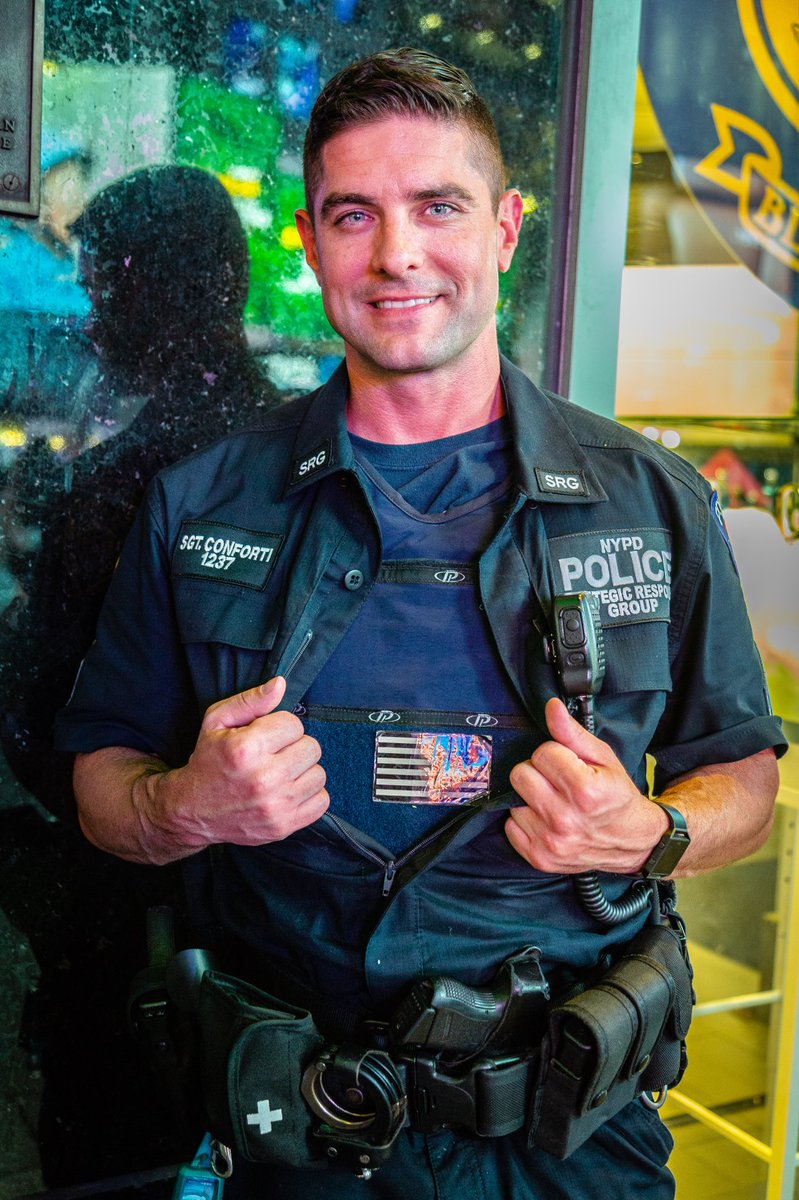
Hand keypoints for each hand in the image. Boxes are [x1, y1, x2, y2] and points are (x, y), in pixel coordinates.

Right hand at [151, 675, 328, 848]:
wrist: (192, 811)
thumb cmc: (207, 761)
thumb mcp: (216, 721)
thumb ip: (250, 701)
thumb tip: (281, 684)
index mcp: (246, 749)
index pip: (294, 723)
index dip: (280, 726)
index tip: (266, 736)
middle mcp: (263, 779)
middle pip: (311, 747)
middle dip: (294, 747)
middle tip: (274, 755)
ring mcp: (275, 806)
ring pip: (319, 774)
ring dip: (302, 771)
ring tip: (280, 773)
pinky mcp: (283, 826)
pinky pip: (322, 801)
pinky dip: (309, 795)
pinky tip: (288, 791)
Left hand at [506, 697, 665, 873]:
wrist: (632, 841)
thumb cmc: (616, 796)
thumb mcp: (603, 758)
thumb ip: (572, 732)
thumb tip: (551, 707)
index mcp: (584, 791)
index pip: (542, 753)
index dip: (555, 754)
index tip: (569, 764)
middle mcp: (565, 819)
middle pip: (520, 775)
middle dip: (538, 773)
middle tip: (558, 782)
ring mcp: (551, 842)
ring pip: (513, 801)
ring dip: (531, 798)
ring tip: (554, 802)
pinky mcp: (540, 858)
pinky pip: (510, 827)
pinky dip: (525, 821)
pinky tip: (546, 819)